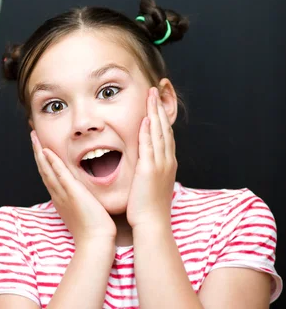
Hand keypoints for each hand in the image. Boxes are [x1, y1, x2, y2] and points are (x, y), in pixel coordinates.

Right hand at [31, 131, 116, 248]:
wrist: (95, 242)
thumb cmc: (93, 230)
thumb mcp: (82, 211)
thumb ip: (79, 200)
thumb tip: (81, 193)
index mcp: (60, 199)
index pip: (49, 176)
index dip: (43, 161)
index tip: (40, 148)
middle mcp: (58, 195)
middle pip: (43, 170)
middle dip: (37, 152)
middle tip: (33, 137)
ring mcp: (63, 193)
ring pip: (47, 169)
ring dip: (40, 152)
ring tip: (35, 138)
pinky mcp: (72, 192)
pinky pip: (60, 173)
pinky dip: (52, 161)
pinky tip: (47, 151)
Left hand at [126, 87, 176, 229]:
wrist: (152, 225)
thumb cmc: (149, 207)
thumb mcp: (153, 183)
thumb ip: (151, 169)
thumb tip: (146, 161)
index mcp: (168, 163)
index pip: (166, 133)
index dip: (162, 116)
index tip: (158, 101)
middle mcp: (167, 160)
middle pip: (165, 128)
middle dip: (159, 107)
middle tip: (156, 90)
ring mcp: (160, 164)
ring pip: (159, 132)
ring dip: (154, 112)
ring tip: (151, 95)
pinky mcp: (149, 170)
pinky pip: (149, 146)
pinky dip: (148, 131)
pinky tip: (146, 118)